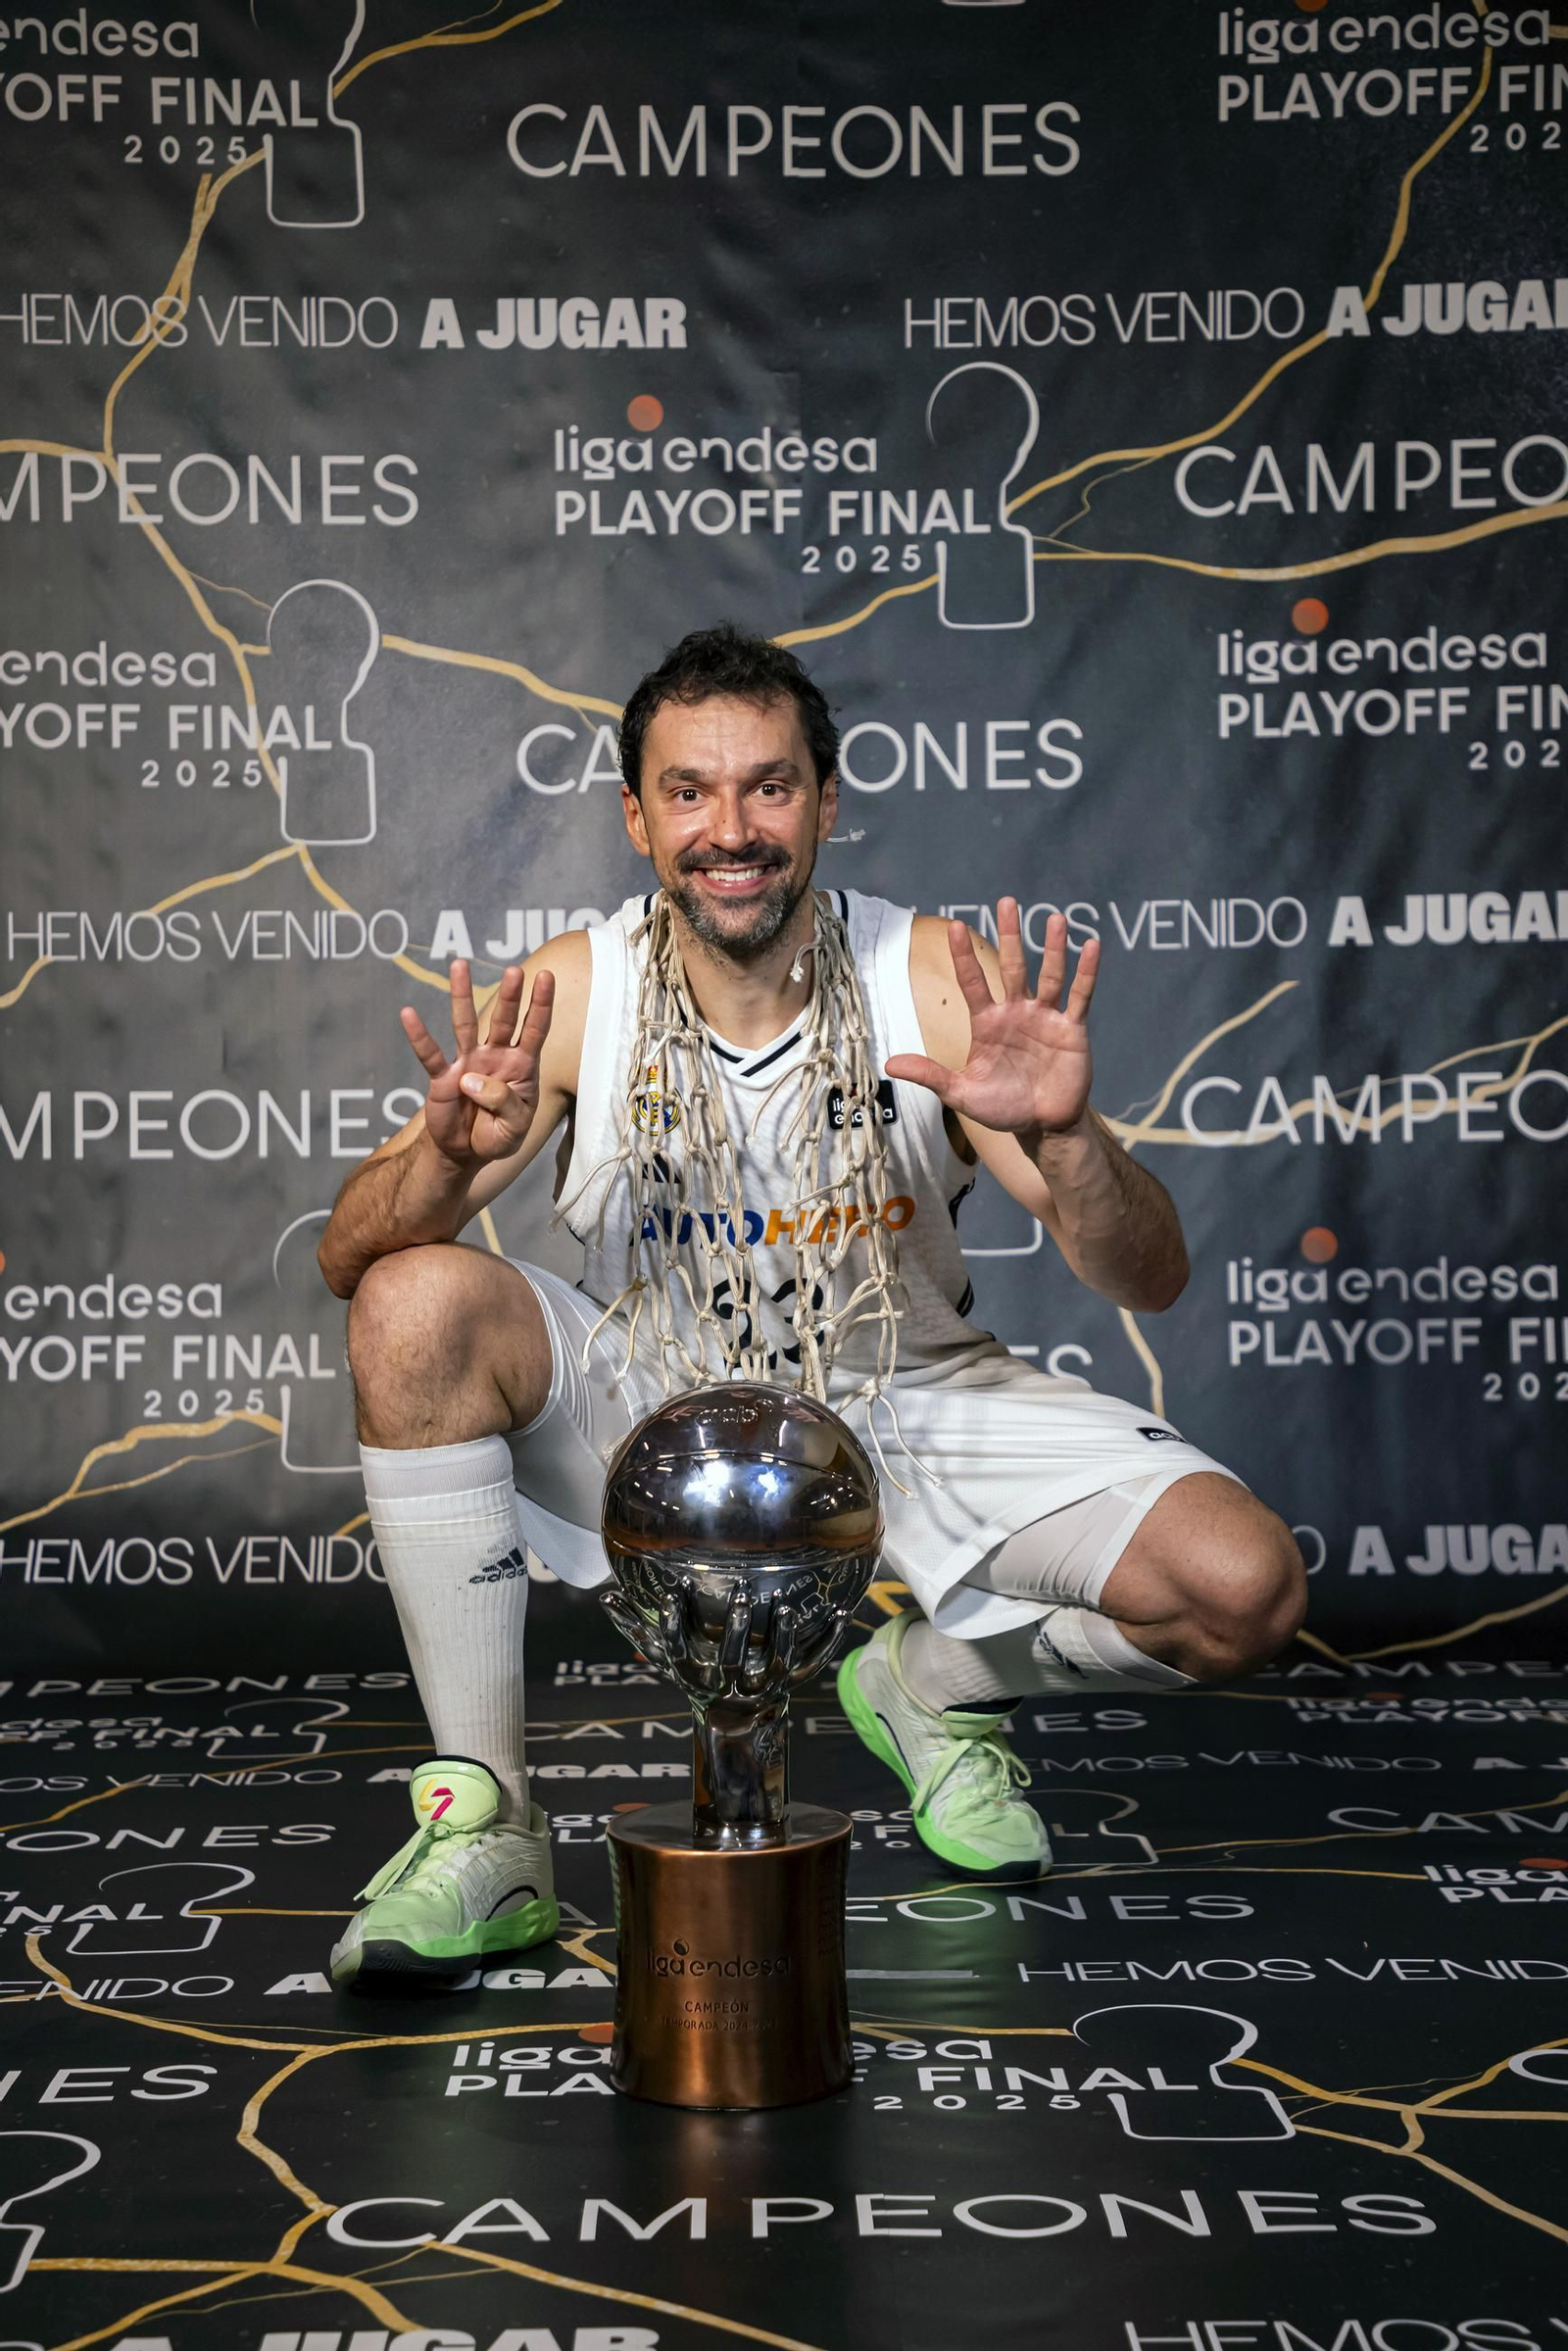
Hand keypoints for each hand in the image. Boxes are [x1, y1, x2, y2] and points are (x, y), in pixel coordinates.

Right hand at [400, 958, 554, 1168]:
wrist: (467, 1153)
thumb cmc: (498, 1135)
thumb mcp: (513, 1127)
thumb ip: (503, 1103)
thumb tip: (471, 1079)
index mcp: (521, 1066)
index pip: (535, 1030)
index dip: (541, 1005)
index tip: (547, 977)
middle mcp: (495, 1056)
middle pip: (503, 1020)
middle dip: (510, 996)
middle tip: (515, 970)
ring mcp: (468, 1062)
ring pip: (465, 1024)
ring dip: (462, 995)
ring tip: (459, 965)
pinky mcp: (443, 1076)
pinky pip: (430, 1054)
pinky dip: (419, 1035)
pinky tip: (408, 1014)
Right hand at [601, 1577, 852, 1697]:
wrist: (736, 1721)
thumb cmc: (697, 1679)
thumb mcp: (667, 1659)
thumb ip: (635, 1629)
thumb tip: (602, 1598)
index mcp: (695, 1679)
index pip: (678, 1654)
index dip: (673, 1628)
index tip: (672, 1594)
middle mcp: (729, 1687)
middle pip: (730, 1663)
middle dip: (735, 1631)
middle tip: (738, 1594)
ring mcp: (762, 1688)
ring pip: (775, 1666)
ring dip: (781, 1638)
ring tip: (783, 1608)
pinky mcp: (791, 1683)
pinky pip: (814, 1662)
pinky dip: (829, 1640)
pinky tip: (842, 1612)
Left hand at [887, 900, 1099, 1136]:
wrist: (1042, 1125)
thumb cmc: (1001, 1106)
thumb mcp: (961, 1092)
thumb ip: (930, 1074)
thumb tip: (890, 1063)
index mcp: (987, 1022)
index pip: (972, 982)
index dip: (963, 956)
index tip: (954, 926)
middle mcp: (1016, 1012)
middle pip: (1012, 966)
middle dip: (1010, 935)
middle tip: (1007, 901)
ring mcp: (1045, 1017)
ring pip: (1049, 975)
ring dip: (1052, 947)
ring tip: (1054, 918)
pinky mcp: (1071, 1029)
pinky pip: (1080, 996)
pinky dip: (1087, 972)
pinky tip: (1092, 945)